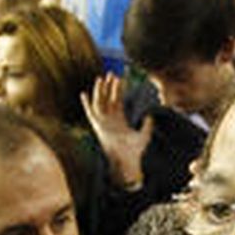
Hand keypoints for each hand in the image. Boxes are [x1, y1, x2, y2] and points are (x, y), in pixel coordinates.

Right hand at [81, 74, 153, 188]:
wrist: (126, 162)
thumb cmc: (135, 152)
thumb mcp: (144, 135)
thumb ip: (147, 125)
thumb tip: (150, 115)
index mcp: (120, 119)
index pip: (118, 99)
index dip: (119, 88)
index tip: (122, 77)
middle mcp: (110, 120)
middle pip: (108, 98)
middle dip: (109, 85)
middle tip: (111, 72)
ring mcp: (103, 123)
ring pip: (100, 102)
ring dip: (100, 91)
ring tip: (101, 78)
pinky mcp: (98, 127)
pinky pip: (90, 113)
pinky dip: (86, 104)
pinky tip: (84, 94)